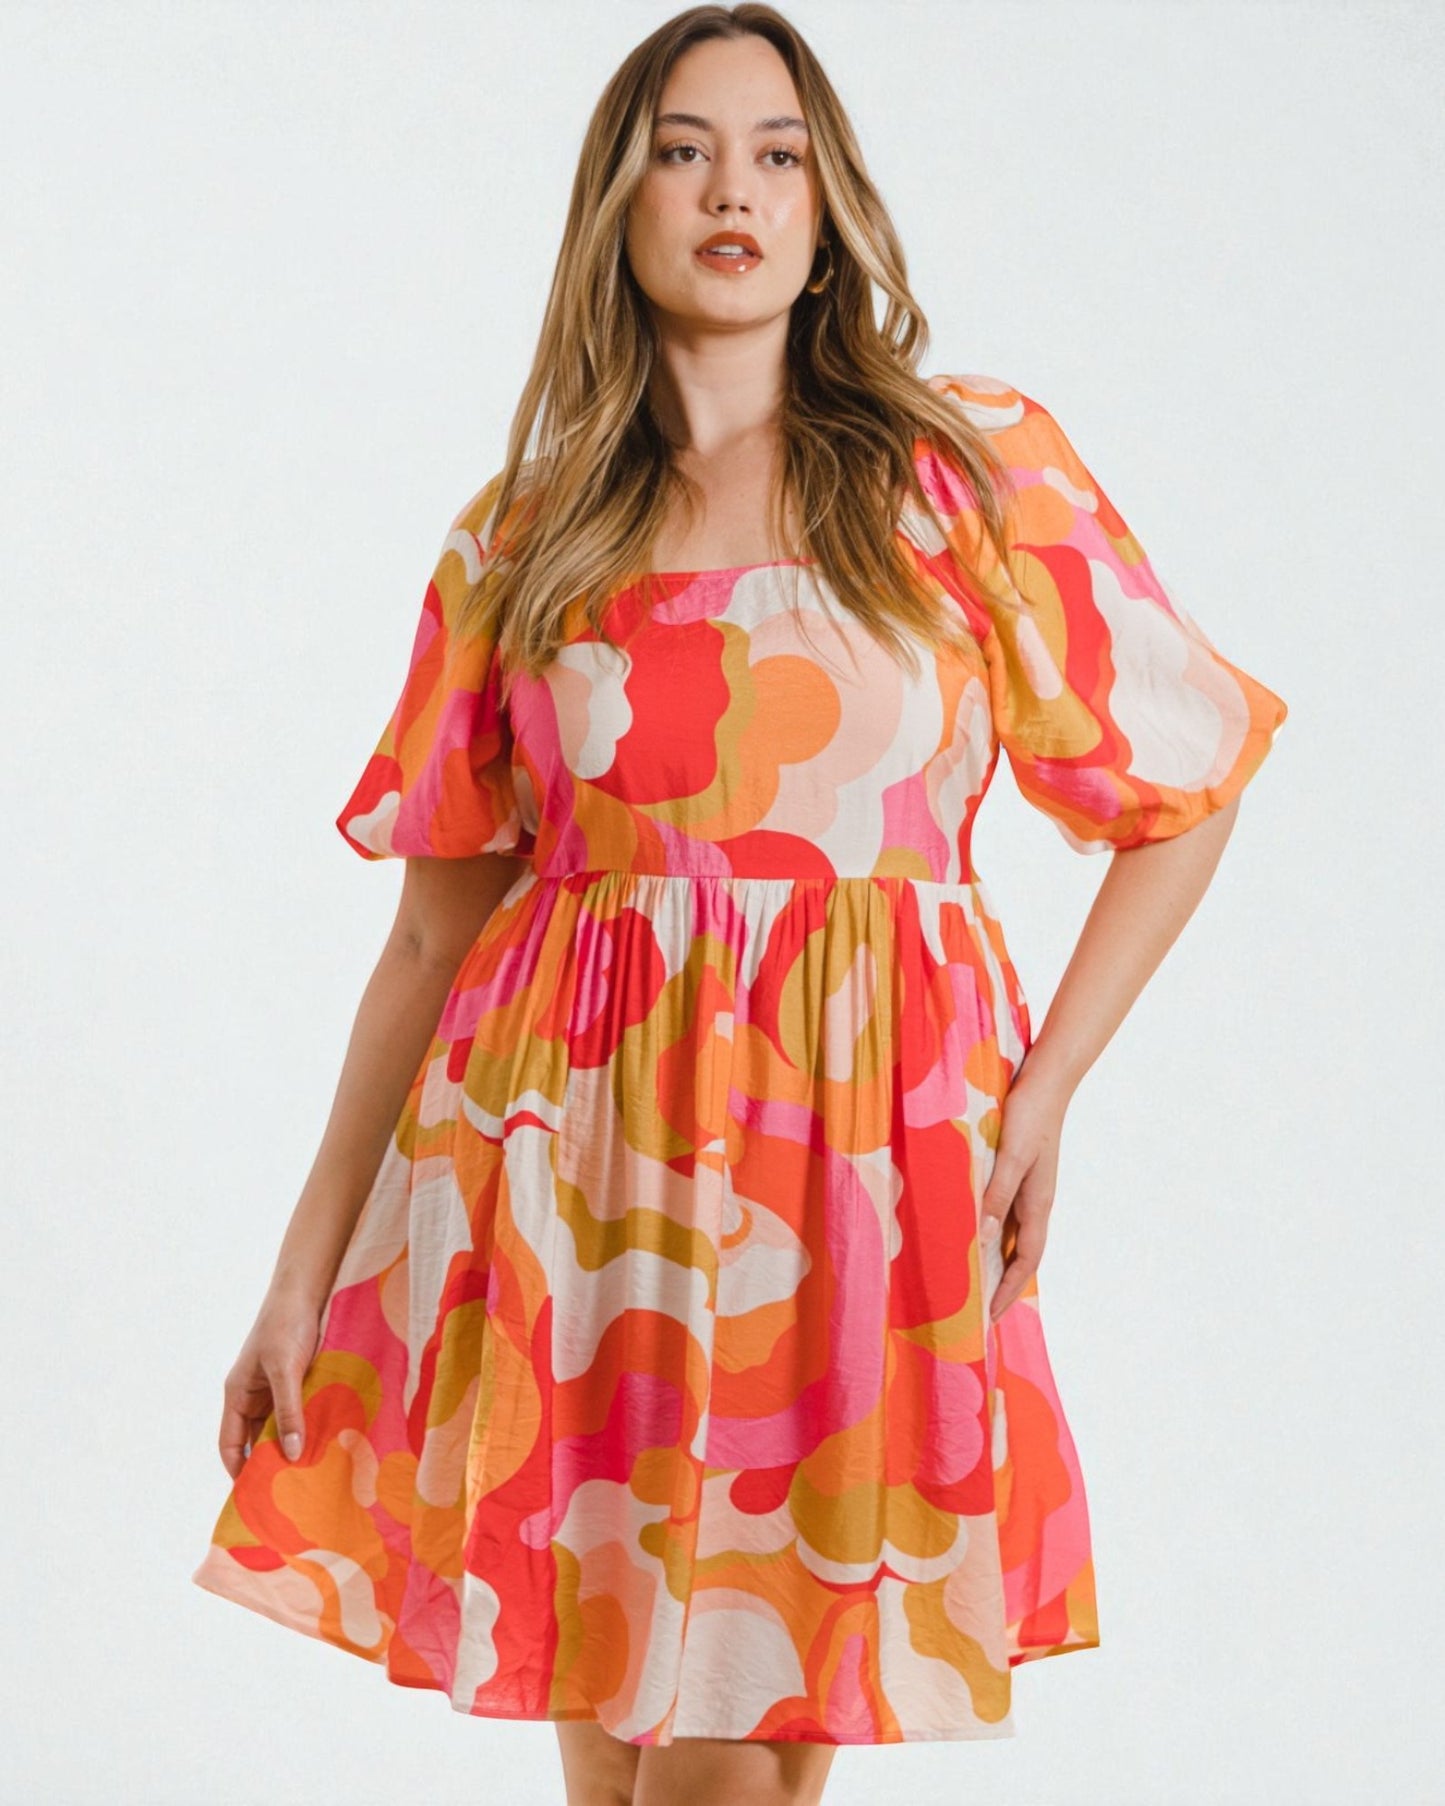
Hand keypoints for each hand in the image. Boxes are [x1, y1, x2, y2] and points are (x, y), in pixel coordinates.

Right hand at [215, 1286, 324, 1479]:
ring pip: (280, 1428)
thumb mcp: (285, 1369)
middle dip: (271, 1464)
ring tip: (311, 1475)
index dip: (238, 1471)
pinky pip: (299, 1413)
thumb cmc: (286, 1325)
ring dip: (293, 1446)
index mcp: (237, 1395)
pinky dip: (308, 1428)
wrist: (307, 1290)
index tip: (255, 1497)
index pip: (230, 1445)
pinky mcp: (299, 1382)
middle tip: (289, 1493)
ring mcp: (276, 1390)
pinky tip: (325, 1443)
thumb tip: (290, 1452)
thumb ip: (288, 1410)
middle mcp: (254, 1396)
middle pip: (256, 1441)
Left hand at [978, 1054, 1071, 1322]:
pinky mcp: (1014, 1171)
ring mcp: (1025, 1187)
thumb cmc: (1029, 1116)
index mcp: (1037, 1204)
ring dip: (991, 1258)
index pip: (1024, 1261)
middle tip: (976, 1310)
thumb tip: (981, 1240)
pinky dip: (985, 1228)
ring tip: (967, 1279)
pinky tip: (966, 1229)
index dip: (1008, 1290)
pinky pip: (999, 1211)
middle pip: (1017, 1254)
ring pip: (1007, 1234)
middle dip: (1000, 1283)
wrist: (1044, 1080)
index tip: (989, 1318)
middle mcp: (1033, 1201)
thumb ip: (996, 1196)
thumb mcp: (1011, 1158)